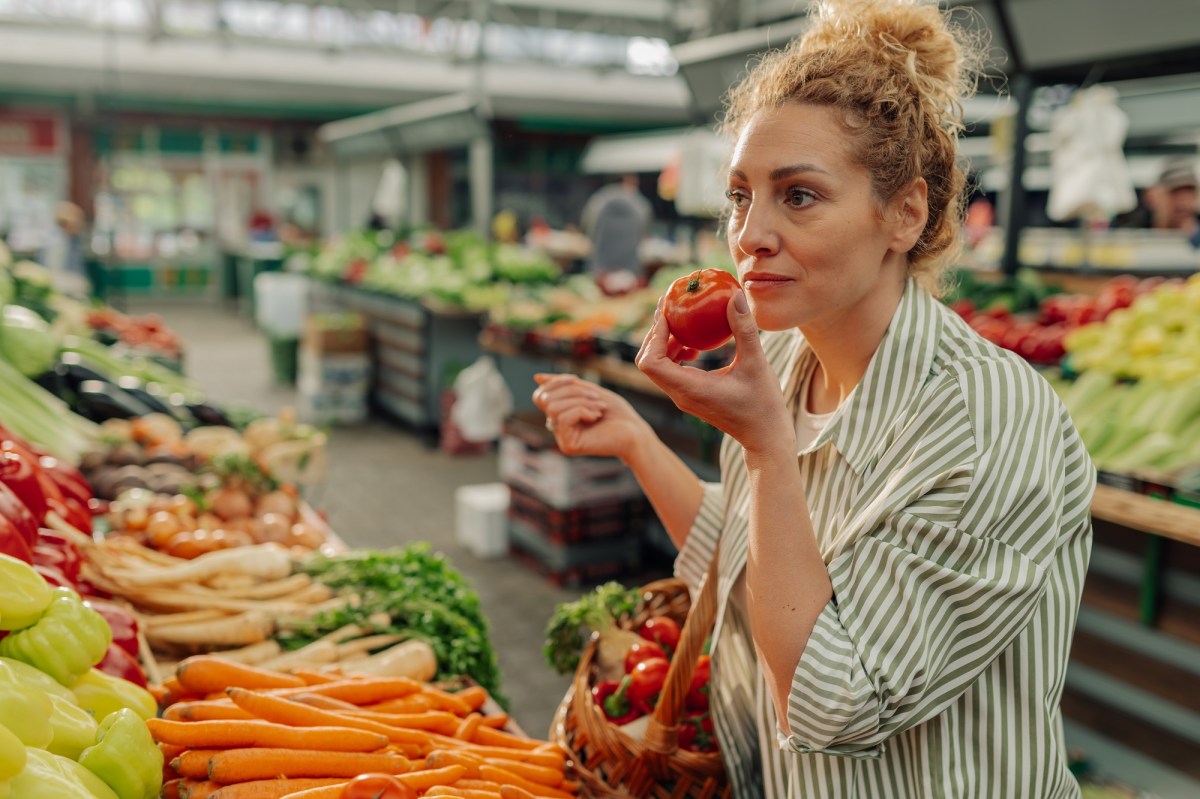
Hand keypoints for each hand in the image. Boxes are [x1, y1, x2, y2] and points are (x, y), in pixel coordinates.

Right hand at [532, 374, 651, 461]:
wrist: (635, 432)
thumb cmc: (616, 413)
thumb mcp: (588, 391)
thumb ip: (565, 385)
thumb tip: (537, 378)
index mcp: (560, 414)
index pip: (541, 395)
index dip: (556, 382)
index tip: (576, 379)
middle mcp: (557, 427)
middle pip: (547, 399)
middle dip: (572, 390)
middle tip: (596, 397)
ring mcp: (562, 438)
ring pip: (553, 408)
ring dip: (579, 401)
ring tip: (598, 407)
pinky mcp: (568, 446)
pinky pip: (562, 418)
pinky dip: (582, 410)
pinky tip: (596, 416)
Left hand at [636, 290, 792, 455]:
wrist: (765, 437)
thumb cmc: (763, 404)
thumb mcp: (757, 362)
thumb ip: (744, 328)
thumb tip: (735, 294)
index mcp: (689, 388)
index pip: (650, 362)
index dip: (653, 334)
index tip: (668, 311)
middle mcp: (680, 394)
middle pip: (648, 362)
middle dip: (655, 333)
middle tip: (671, 308)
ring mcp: (683, 397)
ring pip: (658, 367)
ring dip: (665, 343)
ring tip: (682, 321)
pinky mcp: (690, 396)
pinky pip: (671, 371)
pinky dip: (675, 353)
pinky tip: (696, 344)